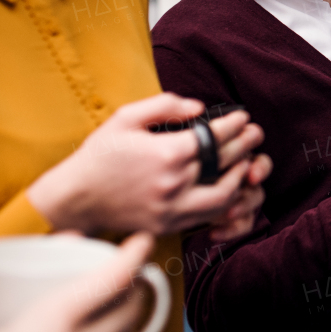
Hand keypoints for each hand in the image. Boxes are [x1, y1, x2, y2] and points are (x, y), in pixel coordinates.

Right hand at [0, 233, 156, 331]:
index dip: (134, 255)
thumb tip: (64, 240)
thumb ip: (10, 269)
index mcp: (56, 321)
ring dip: (130, 321)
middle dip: (136, 287)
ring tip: (121, 307)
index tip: (143, 240)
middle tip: (129, 273)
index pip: (113, 280)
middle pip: (129, 310)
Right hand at [28, 93, 264, 235]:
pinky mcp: (168, 225)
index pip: (216, 136)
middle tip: (254, 133)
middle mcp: (174, 183)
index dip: (235, 124)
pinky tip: (227, 188)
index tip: (242, 116)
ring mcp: (172, 209)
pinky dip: (224, 202)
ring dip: (240, 177)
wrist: (75, 198)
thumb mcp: (125, 118)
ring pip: (224, 195)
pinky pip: (207, 217)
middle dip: (246, 144)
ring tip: (245, 162)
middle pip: (225, 162)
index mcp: (166, 153)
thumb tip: (199, 108)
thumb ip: (165, 106)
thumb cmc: (100, 155)